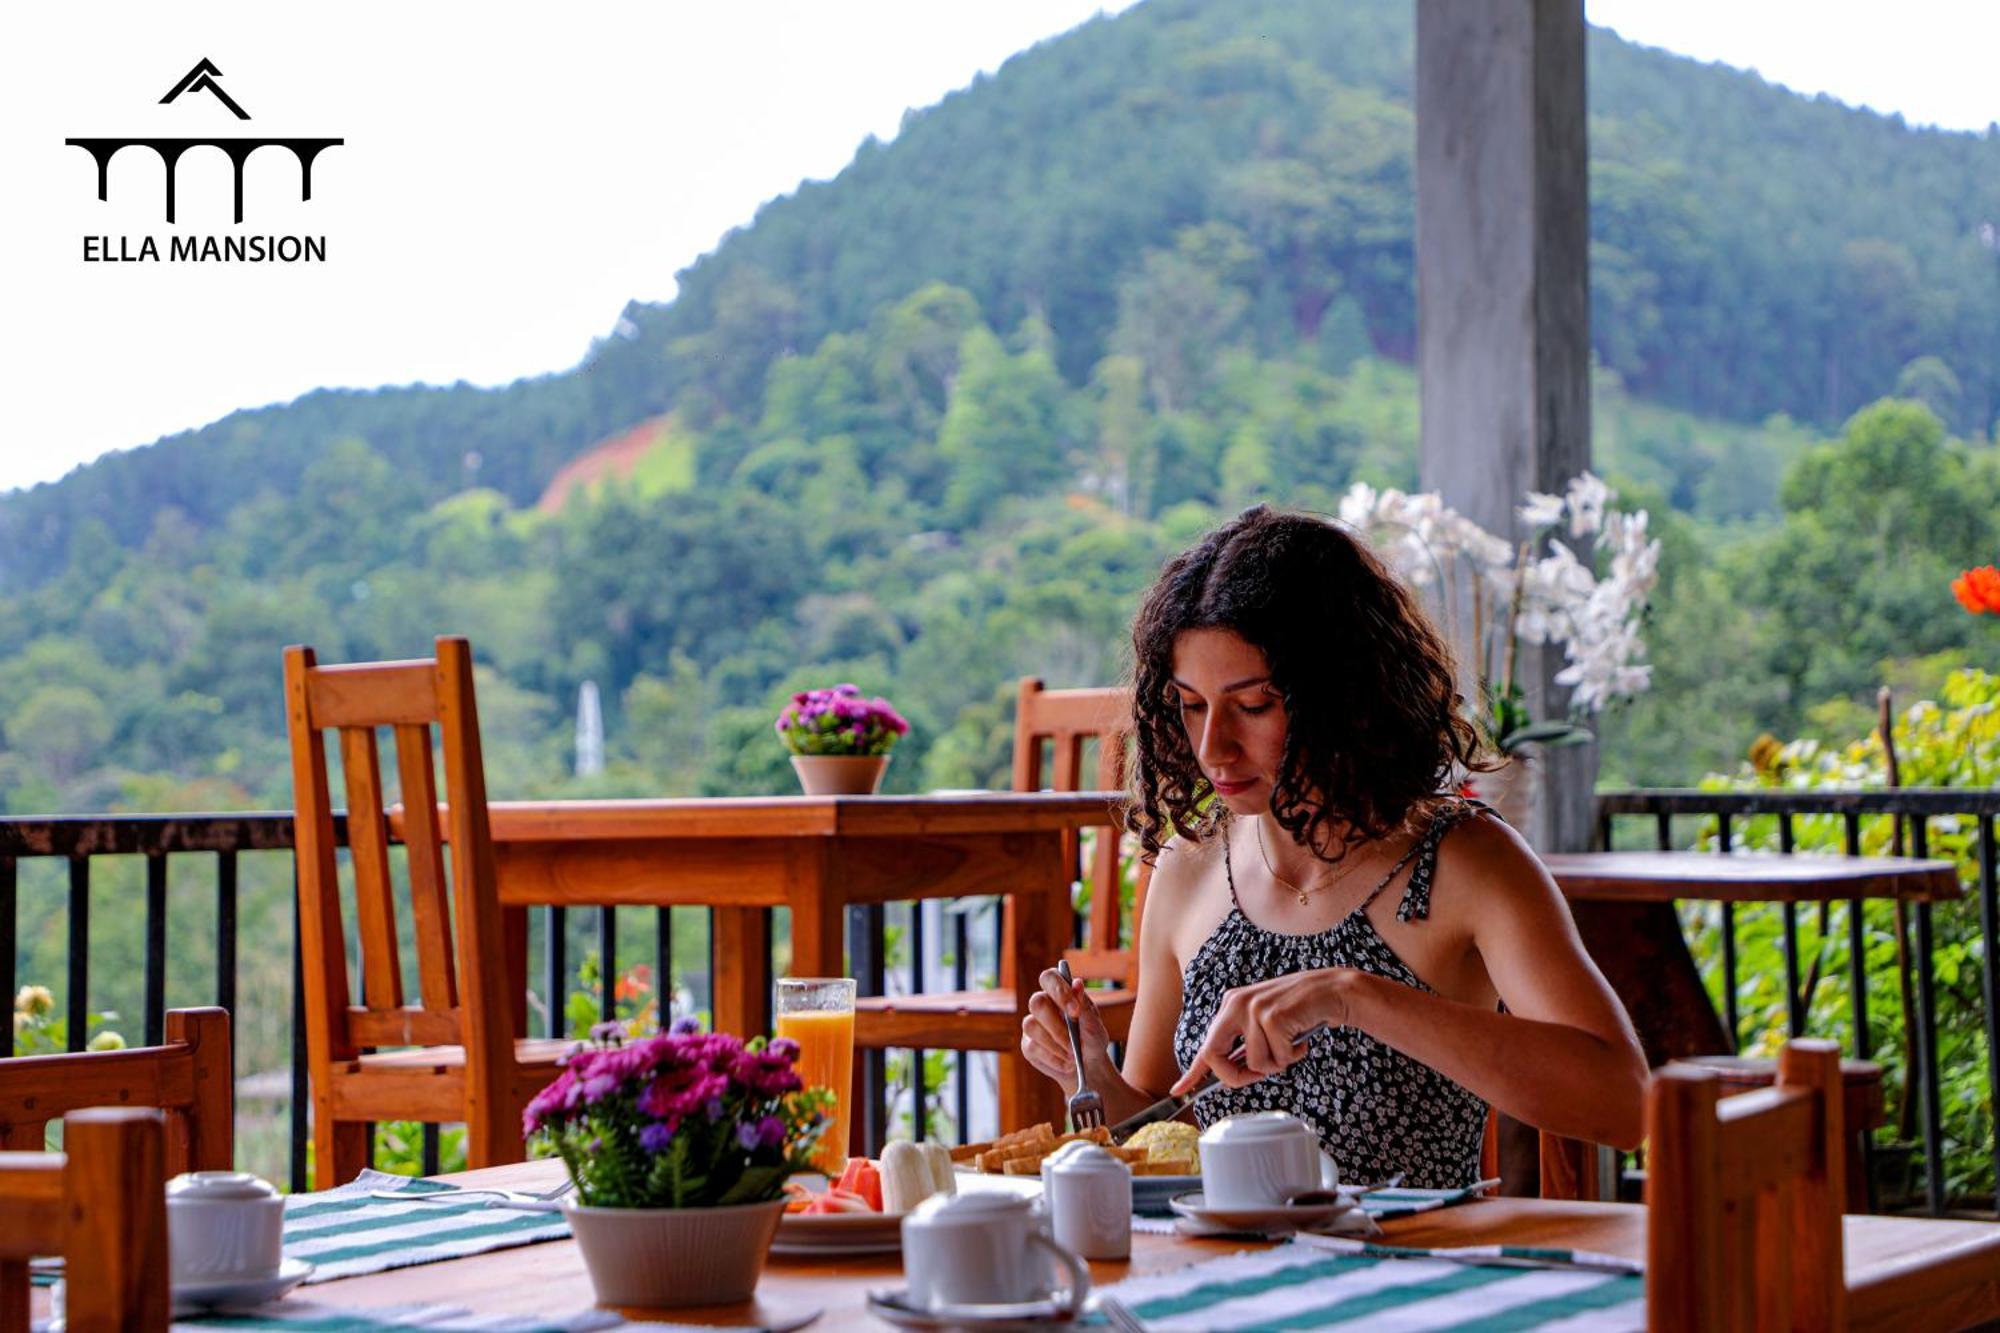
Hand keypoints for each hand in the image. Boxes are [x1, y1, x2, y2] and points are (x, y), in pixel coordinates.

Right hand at [1020, 967, 1112, 1086]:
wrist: (1088, 1066)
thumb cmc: (1092, 1040)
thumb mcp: (1094, 1026)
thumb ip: (1085, 1006)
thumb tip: (1077, 983)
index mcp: (1060, 992)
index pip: (1049, 978)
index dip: (1059, 991)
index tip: (1075, 1010)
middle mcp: (1043, 1004)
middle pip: (1036, 1002)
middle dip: (1056, 1026)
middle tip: (1074, 1044)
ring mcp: (1033, 1024)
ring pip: (1031, 1026)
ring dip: (1055, 1045)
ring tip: (1074, 1056)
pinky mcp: (1028, 1045)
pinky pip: (1033, 1048)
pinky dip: (1053, 1059)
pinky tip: (1066, 1064)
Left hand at [1169, 968, 1353, 1095]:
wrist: (1332, 991)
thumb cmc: (1301, 1011)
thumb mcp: (1265, 1022)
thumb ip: (1247, 1043)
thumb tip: (1234, 1073)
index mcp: (1231, 1005)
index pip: (1206, 1044)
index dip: (1192, 1072)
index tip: (1178, 1090)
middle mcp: (1235, 1004)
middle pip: (1215, 1056)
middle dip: (1236, 1075)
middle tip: (1260, 1074)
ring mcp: (1252, 1009)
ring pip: (1255, 1063)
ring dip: (1278, 1062)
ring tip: (1291, 1042)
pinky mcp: (1271, 1017)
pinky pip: (1278, 1058)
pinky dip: (1293, 1054)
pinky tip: (1301, 1036)